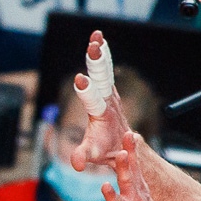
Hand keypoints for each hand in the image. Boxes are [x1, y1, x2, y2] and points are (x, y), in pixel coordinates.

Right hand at [72, 31, 130, 171]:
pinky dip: (102, 53)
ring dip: (100, 52)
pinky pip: (105, 67)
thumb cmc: (106, 149)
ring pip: (104, 69)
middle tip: (93, 46)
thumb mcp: (94, 155)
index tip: (80, 79)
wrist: (124, 143)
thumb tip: (76, 164)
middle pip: (102, 78)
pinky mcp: (108, 88)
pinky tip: (98, 39)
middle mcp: (108, 99)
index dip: (86, 90)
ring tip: (96, 36)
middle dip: (97, 63)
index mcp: (102, 114)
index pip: (93, 100)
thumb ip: (83, 156)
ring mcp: (109, 92)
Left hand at [86, 132, 183, 200]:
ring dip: (112, 195)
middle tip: (120, 153)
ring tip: (105, 185)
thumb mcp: (140, 190)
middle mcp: (134, 199)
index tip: (129, 134)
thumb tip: (125, 147)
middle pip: (128, 179)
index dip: (131, 149)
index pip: (134, 165)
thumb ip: (130, 171)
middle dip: (124, 165)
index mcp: (137, 188)